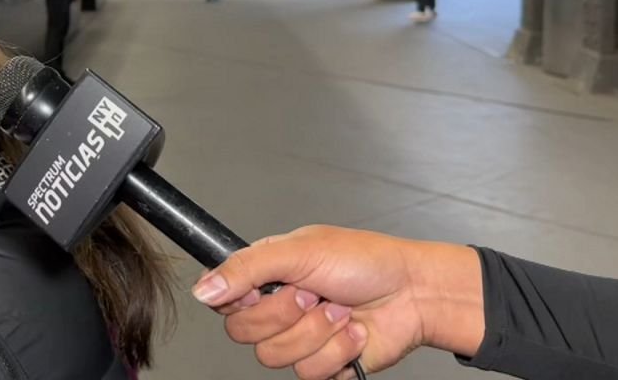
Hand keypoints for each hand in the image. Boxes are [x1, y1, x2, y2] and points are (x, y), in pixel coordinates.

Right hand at [192, 226, 483, 378]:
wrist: (413, 294)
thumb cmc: (365, 261)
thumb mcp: (299, 250)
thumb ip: (246, 268)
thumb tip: (204, 289)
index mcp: (265, 276)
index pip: (222, 299)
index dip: (238, 299)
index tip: (261, 288)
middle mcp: (277, 309)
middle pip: (244, 332)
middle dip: (284, 313)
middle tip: (312, 293)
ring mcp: (298, 339)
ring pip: (275, 356)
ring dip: (315, 331)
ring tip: (340, 310)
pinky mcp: (322, 365)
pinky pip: (308, 373)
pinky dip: (337, 350)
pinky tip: (353, 331)